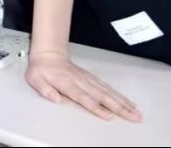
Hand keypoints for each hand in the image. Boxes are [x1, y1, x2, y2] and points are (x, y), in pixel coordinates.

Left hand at [25, 50, 140, 121]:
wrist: (48, 54)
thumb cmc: (42, 69)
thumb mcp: (35, 79)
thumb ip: (45, 89)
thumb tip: (55, 98)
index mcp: (67, 83)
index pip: (84, 97)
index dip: (96, 107)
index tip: (108, 116)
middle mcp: (81, 81)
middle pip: (102, 96)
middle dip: (119, 107)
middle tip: (133, 116)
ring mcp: (88, 79)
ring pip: (108, 92)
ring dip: (123, 102)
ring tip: (135, 112)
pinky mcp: (92, 78)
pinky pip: (107, 87)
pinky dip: (119, 95)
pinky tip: (127, 102)